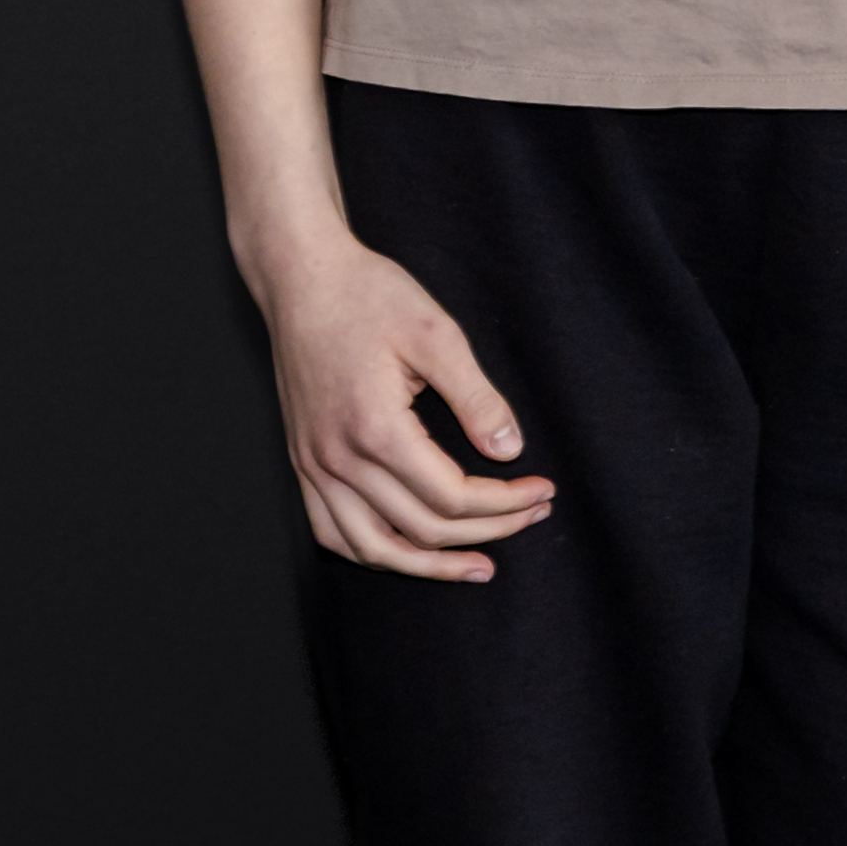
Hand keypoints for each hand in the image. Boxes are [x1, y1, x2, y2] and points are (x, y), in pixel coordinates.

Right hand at [258, 233, 554, 580]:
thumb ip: (476, 396)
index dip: (504, 503)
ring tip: (477, 565)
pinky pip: (332, 532)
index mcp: (374, 430)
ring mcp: (313, 466)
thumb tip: (510, 448)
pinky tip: (407, 550)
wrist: (304, 280)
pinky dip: (373, 551)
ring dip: (428, 564)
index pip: (451, 496)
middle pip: (421, 527)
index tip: (543, 490)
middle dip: (487, 530)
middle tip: (533, 516)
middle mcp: (336, 459)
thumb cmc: (370, 297)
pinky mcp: (303, 462)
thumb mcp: (437, 334)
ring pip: (372, 547)